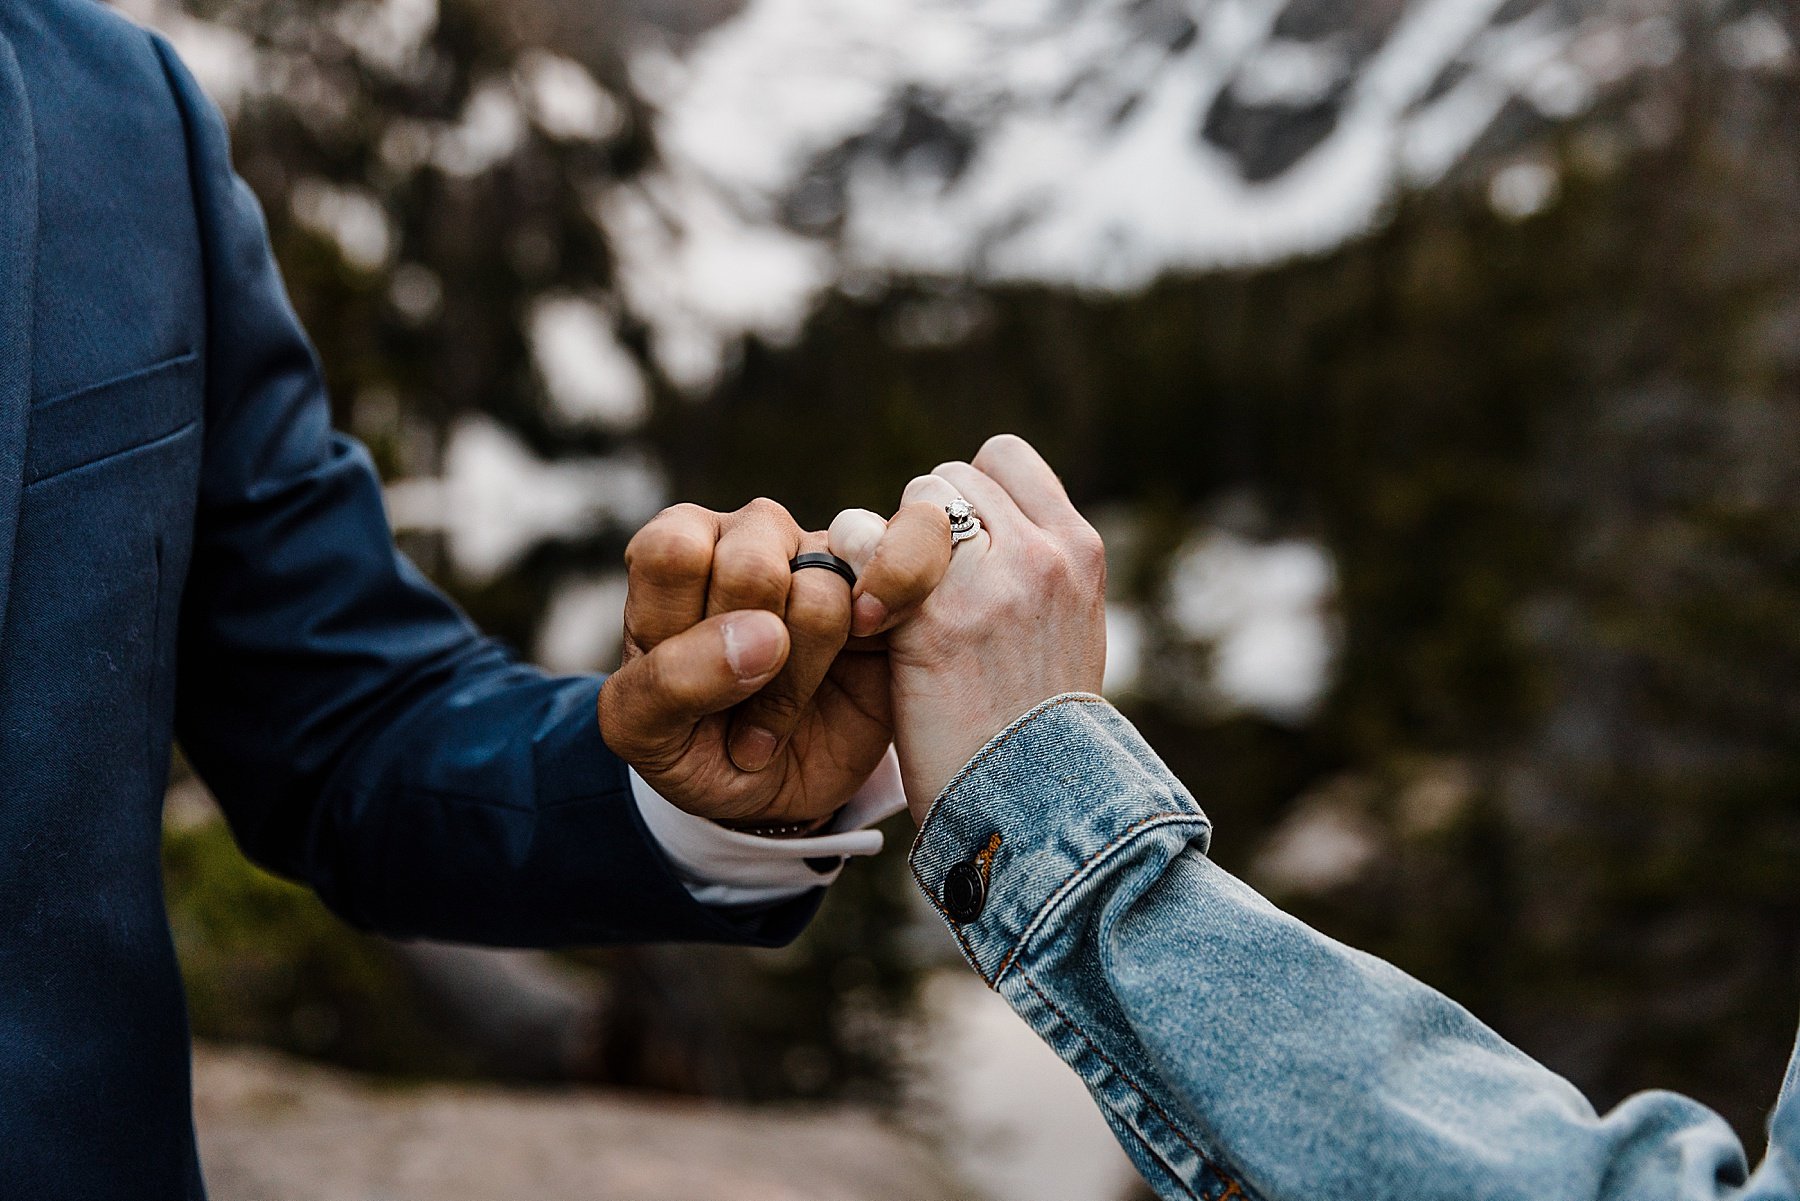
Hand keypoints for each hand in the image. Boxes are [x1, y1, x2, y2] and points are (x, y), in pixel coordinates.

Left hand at [596, 498, 951, 827]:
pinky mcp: (887, 583)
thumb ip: (670, 680)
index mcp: (675, 549)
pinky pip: (901, 575)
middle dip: (746, 664)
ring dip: (799, 679)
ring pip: (819, 592)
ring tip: (778, 714)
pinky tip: (861, 664)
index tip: (687, 681)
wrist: (773, 788)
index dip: (688, 629)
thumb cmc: (695, 746)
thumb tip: (766, 634)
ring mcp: (823, 553)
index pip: (673, 551)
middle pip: (750, 568)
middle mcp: (750, 535)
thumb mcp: (645, 731)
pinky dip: (882, 629)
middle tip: (737, 708)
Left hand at [830, 435, 1106, 821]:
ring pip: (908, 507)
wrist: (1038, 808)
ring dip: (886, 547)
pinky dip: (854, 576)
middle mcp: (1041, 552)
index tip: (955, 550)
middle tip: (913, 590)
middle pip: (946, 479)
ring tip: (887, 605)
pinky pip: (866, 547)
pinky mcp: (934, 618)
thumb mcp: (1069, 631)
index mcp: (1080, 550)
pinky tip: (863, 624)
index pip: (1003, 458)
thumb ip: (1034, 570)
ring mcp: (991, 580)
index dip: (967, 494)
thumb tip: (979, 523)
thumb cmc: (1041, 732)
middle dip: (920, 527)